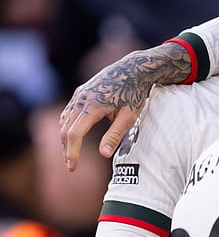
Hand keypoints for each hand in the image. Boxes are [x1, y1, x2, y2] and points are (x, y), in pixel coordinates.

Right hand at [59, 42, 192, 170]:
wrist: (133, 69)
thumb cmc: (135, 93)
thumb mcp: (130, 116)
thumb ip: (115, 135)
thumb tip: (103, 155)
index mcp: (93, 106)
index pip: (75, 134)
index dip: (72, 152)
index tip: (73, 167)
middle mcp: (81, 99)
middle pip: (65, 129)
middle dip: (67, 149)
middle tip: (72, 166)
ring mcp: (79, 94)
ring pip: (64, 121)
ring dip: (66, 139)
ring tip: (72, 154)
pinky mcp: (80, 92)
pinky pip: (68, 112)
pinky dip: (68, 126)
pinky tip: (73, 137)